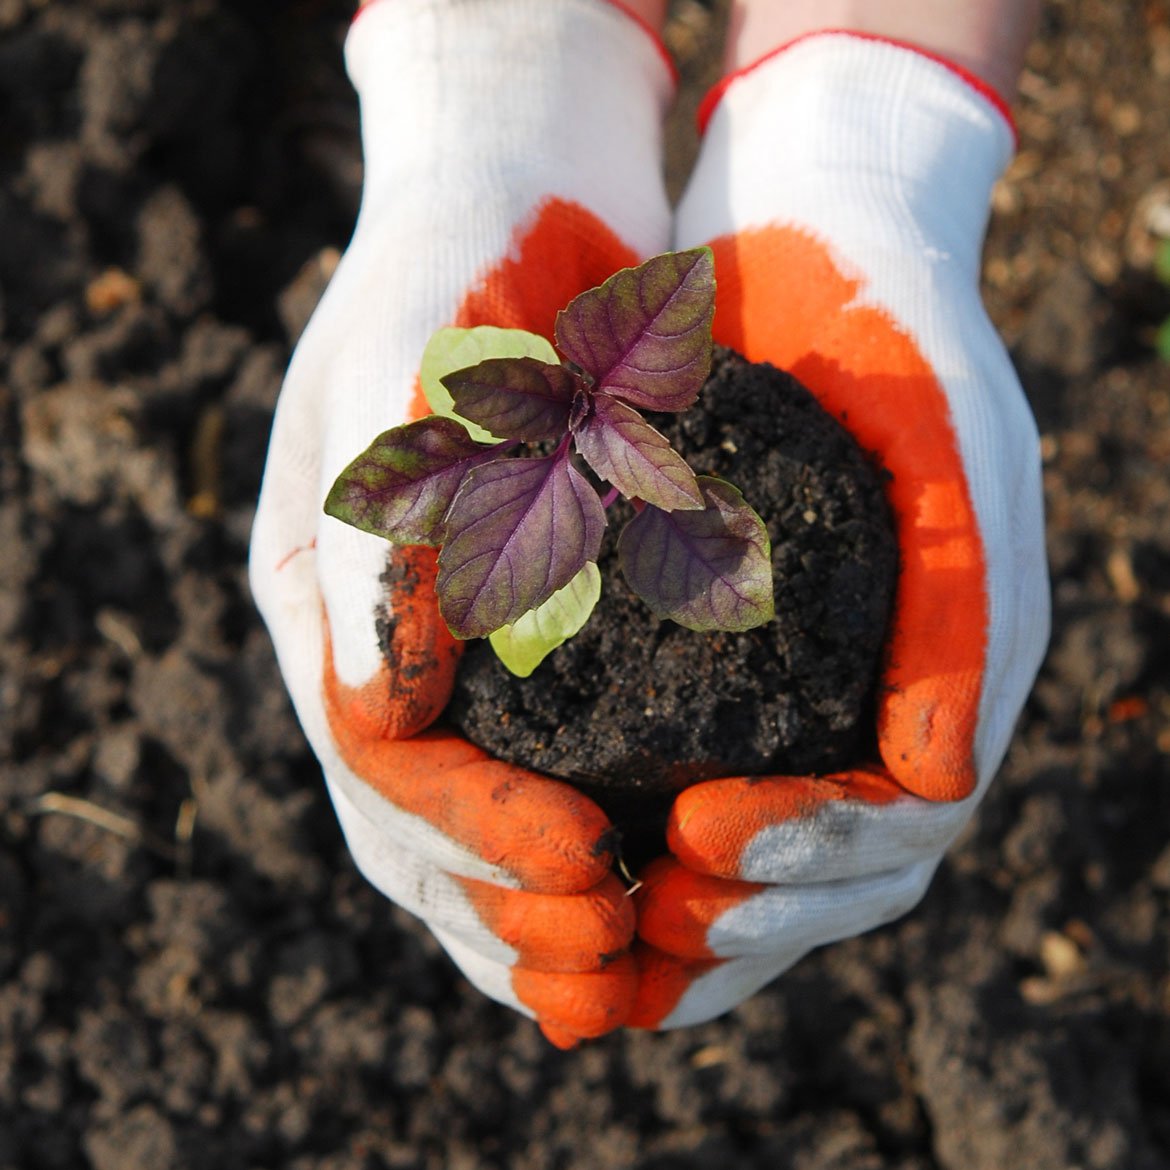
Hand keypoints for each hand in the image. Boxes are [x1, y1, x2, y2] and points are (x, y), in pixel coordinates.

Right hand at [250, 0, 672, 1045]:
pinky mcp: (525, 633)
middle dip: (502, 908)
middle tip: (606, 961)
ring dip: (533, 912)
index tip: (577, 866)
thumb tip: (383, 719)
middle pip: (412, 826)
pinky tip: (643, 885)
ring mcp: (442, 649)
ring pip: (464, 826)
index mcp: (323, 601)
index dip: (473, 830)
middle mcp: (375, 646)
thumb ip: (376, 544)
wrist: (514, 195)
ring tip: (623, 967)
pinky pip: (533, 772)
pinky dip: (575, 845)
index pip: (383, 760)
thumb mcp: (401, 380)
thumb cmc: (453, 272)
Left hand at [629, 33, 1050, 1027]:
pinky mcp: (734, 658)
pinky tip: (573, 860)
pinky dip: (644, 841)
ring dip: (693, 921)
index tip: (701, 843)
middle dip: (748, 921)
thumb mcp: (950, 454)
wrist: (827, 244)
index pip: (904, 825)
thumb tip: (938, 780)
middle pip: (836, 876)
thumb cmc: (902, 340)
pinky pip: (695, 780)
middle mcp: (886, 701)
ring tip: (603, 943)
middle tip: (645, 929)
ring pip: (767, 860)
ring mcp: (811, 686)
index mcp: (953, 672)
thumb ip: (964, 612)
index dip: (812, 857)